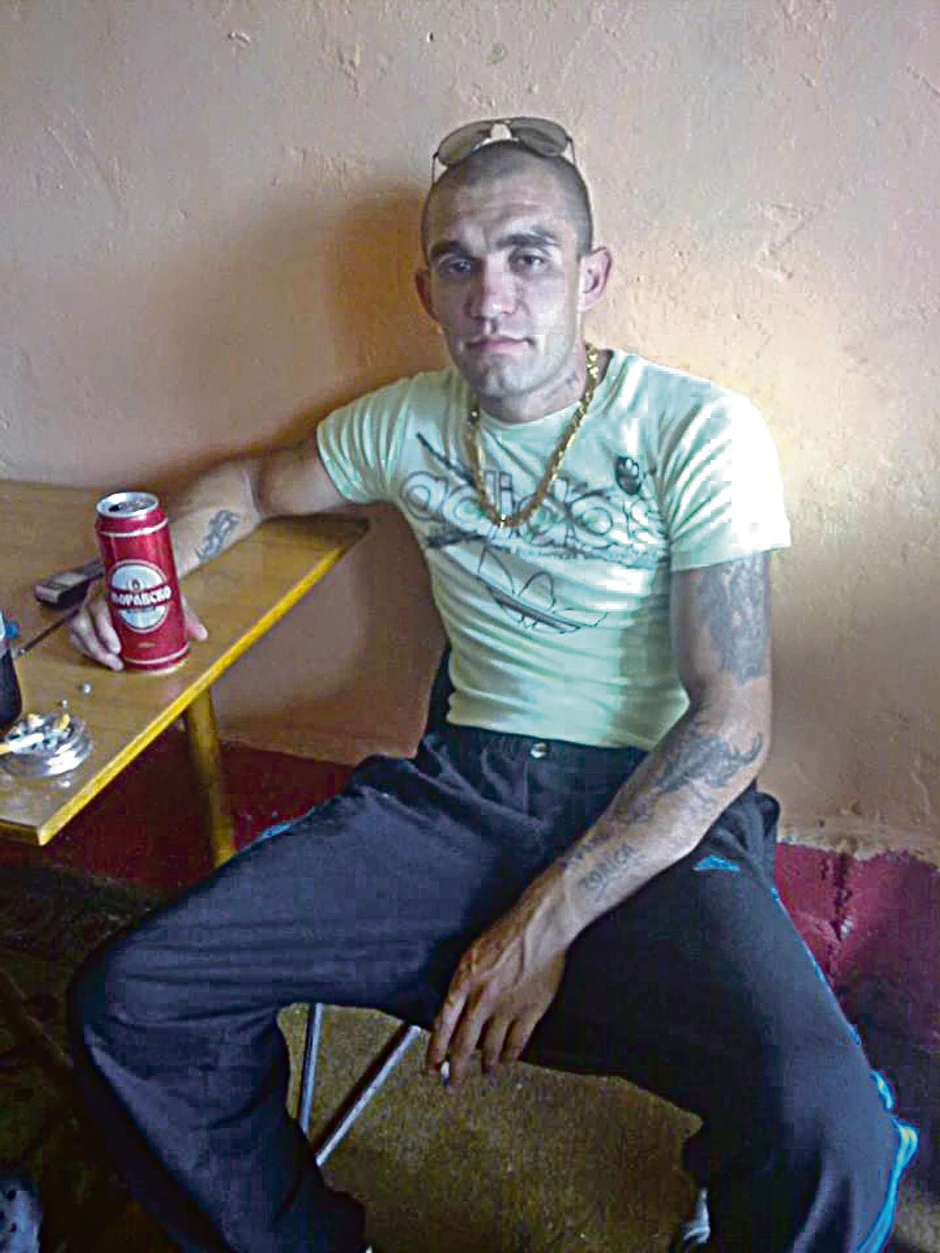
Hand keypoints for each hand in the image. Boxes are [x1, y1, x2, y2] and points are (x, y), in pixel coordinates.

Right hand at [67, 587, 206, 670]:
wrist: (148, 569)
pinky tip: (98, 657)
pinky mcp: (86, 614)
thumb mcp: (171, 596)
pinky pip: (76, 632)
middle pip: (84, 620)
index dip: (103, 629)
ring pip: (78, 627)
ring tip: (111, 662)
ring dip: (91, 648)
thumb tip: (201, 634)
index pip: (98, 605)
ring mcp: (88, 603)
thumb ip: (186, 615)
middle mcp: (96, 593)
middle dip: (98, 645)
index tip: (116, 647)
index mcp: (111, 584)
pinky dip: (84, 646)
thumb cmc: (156, 583)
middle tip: (116, 661)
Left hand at [426, 889, 570, 1089]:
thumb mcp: (472, 955)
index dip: (435, 1052)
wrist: (540, 926)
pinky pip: (517, 1043)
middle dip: (455, 1071)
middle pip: (464, 1046)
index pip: (442, 1027)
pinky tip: (507, 1060)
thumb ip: (461, 985)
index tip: (430, 1068)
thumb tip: (449, 1014)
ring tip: (484, 1073)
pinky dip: (510, 1056)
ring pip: (491, 1049)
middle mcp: (482, 999)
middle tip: (451, 1086)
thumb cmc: (506, 933)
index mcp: (464, 982)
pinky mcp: (531, 1011)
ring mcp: (507, 1008)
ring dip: (486, 1065)